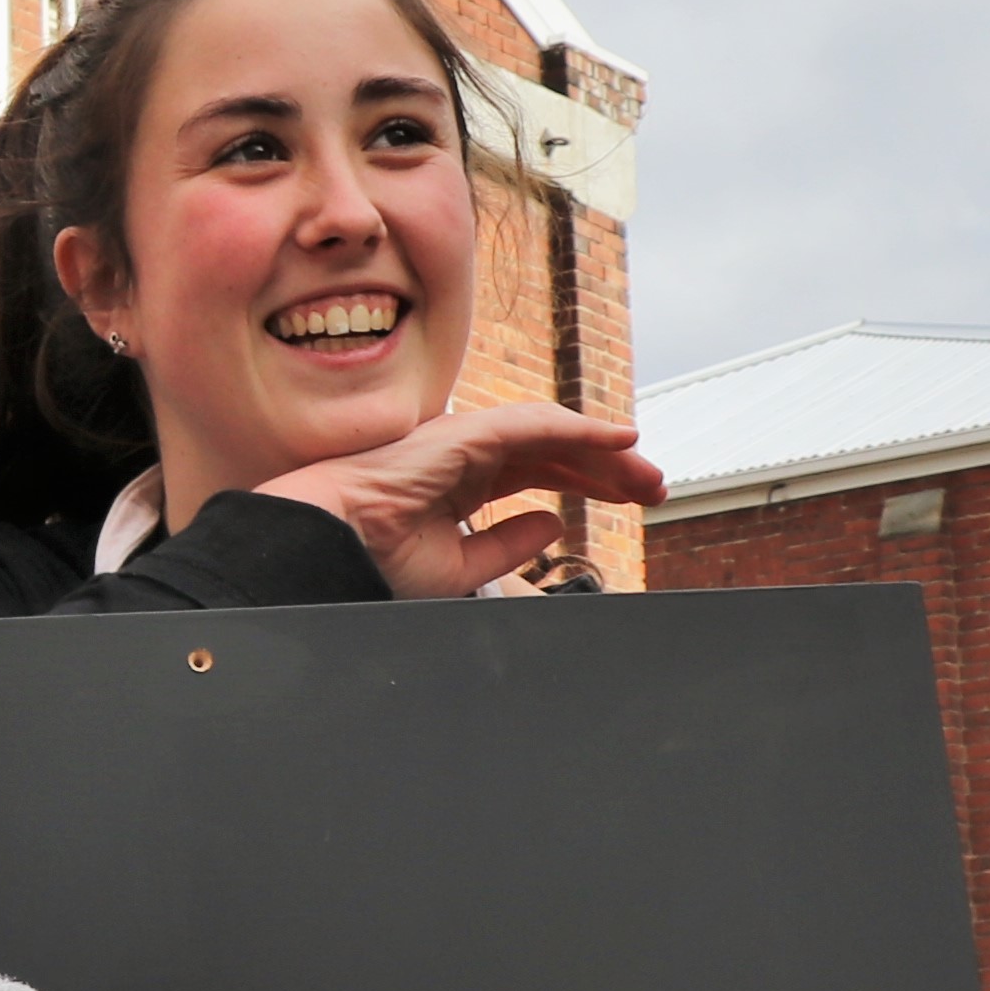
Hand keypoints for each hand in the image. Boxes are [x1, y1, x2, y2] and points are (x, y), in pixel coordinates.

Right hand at [254, 404, 662, 598]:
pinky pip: (536, 424)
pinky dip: (582, 430)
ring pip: (555, 436)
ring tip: (648, 477)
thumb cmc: (377, 557)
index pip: (539, 473)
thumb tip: (552, 524)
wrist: (334, 546)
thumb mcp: (461, 566)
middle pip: (556, 453)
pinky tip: (620, 441)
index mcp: (463, 480)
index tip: (628, 501)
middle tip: (655, 491)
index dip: (586, 485)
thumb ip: (508, 545)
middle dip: (608, 471)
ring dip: (606, 455)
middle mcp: (469, 452)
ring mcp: (468, 438)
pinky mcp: (468, 431)